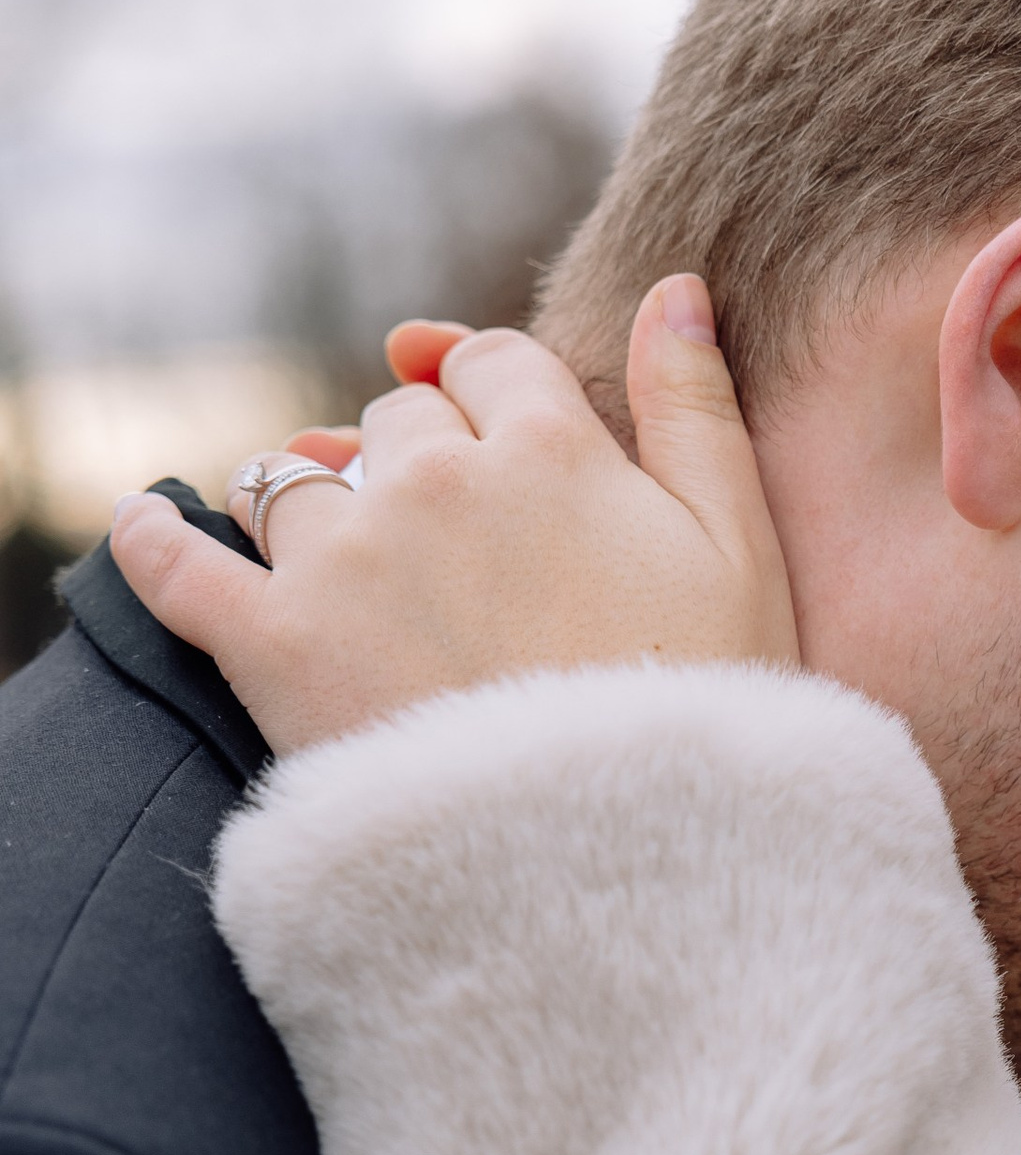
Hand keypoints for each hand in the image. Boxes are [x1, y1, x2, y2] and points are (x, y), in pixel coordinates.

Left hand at [109, 278, 800, 753]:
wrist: (627, 866)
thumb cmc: (705, 715)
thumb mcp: (743, 552)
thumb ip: (698, 409)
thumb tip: (674, 288)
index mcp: (552, 449)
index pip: (488, 365)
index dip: (492, 399)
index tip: (498, 447)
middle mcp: (437, 483)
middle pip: (392, 422)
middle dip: (414, 465)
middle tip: (449, 552)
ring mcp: (347, 561)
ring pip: (297, 483)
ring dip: (314, 510)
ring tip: (343, 573)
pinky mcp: (272, 647)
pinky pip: (177, 564)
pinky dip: (151, 541)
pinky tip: (143, 530)